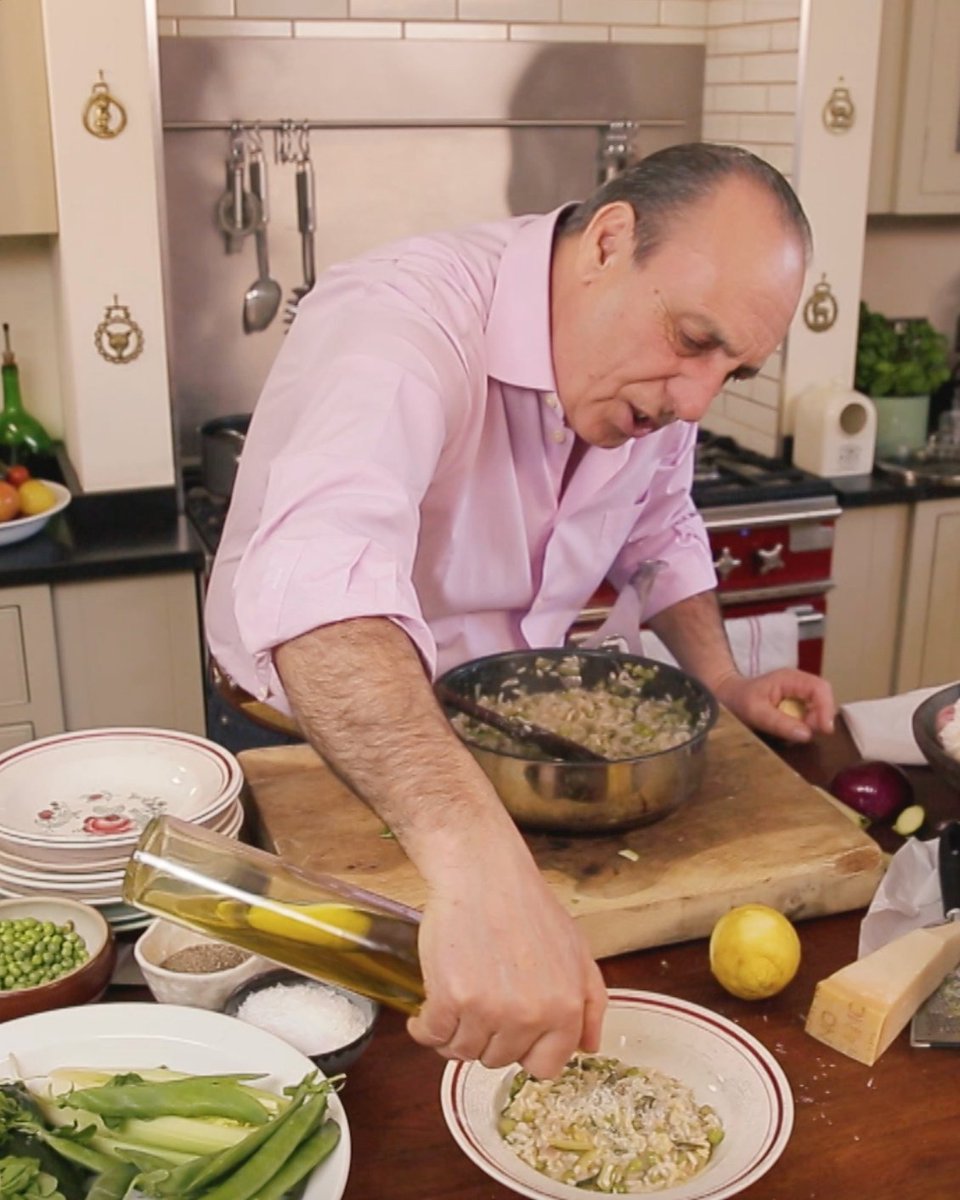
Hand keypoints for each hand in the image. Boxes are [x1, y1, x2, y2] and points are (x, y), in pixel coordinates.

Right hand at [407, 847, 607, 1079]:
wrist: (482, 873)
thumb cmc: (527, 906)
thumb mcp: (577, 950)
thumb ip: (590, 1002)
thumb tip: (589, 1046)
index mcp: (565, 1008)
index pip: (545, 1067)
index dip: (525, 1051)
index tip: (512, 1035)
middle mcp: (530, 1016)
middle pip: (500, 1060)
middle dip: (489, 1038)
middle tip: (481, 1005)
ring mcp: (488, 1010)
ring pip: (463, 1052)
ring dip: (455, 1035)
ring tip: (455, 1005)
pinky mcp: (450, 998)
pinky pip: (431, 1036)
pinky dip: (424, 1028)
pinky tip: (426, 1012)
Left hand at [713, 667, 835, 742]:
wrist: (724, 698)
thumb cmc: (737, 700)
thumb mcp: (755, 712)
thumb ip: (779, 722)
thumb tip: (807, 734)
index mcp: (790, 678)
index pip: (820, 688)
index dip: (826, 708)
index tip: (824, 730)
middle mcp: (798, 684)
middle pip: (823, 700)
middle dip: (818, 719)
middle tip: (804, 734)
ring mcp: (798, 694)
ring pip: (818, 710)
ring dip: (810, 725)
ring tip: (792, 733)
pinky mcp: (795, 706)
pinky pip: (808, 717)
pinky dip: (803, 727)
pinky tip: (788, 732)